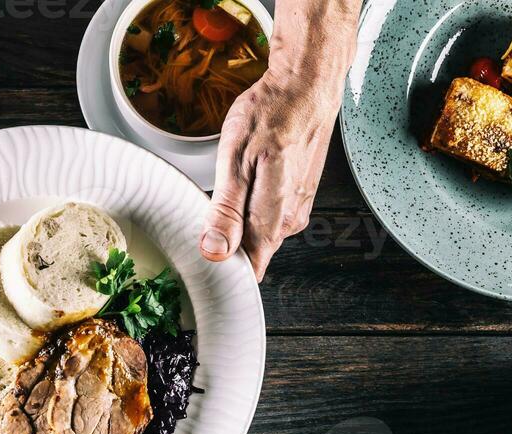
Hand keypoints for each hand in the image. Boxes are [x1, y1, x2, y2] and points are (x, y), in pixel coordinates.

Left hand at [200, 71, 341, 279]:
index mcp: (274, 217)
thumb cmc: (273, 113)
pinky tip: (245, 185)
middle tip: (204, 215)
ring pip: (260, 233)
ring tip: (225, 194)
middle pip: (253, 251)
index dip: (224, 269)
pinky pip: (269, 216)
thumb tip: (216, 250)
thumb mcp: (236, 158)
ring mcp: (298, 209)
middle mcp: (291, 221)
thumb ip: (226, 210)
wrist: (308, 85)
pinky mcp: (299, 197)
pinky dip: (252, 208)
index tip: (203, 259)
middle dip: (227, 243)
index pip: (249, 267)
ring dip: (239, 222)